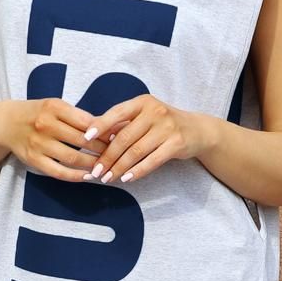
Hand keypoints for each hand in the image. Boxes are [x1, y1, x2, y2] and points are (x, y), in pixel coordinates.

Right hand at [0, 98, 110, 181]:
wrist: (6, 123)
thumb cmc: (37, 113)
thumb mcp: (56, 106)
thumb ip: (78, 116)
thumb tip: (109, 129)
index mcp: (55, 107)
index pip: (87, 122)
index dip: (105, 132)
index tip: (118, 138)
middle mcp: (46, 125)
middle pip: (82, 140)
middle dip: (103, 149)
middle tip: (116, 155)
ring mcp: (39, 144)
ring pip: (73, 157)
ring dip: (92, 164)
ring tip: (105, 167)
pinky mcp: (34, 159)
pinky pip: (58, 172)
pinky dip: (76, 176)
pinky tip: (88, 177)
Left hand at [82, 95, 211, 184]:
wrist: (196, 130)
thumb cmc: (162, 124)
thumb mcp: (142, 117)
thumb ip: (121, 124)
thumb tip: (91, 134)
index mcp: (142, 102)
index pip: (116, 113)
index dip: (100, 126)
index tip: (85, 139)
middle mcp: (155, 111)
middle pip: (124, 137)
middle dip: (107, 156)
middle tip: (96, 171)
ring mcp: (167, 127)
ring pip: (136, 151)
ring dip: (120, 167)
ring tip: (108, 178)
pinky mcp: (177, 143)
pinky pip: (153, 160)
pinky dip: (138, 171)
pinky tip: (127, 178)